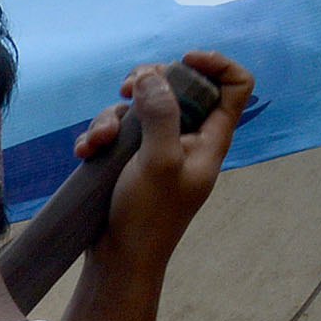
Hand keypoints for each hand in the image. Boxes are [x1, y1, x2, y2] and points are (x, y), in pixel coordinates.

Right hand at [72, 50, 252, 267]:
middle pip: (179, 87)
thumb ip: (161, 115)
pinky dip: (99, 135)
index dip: (215, 65)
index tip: (183, 61)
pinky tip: (85, 151)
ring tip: (96, 141)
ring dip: (112, 116)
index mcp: (211, 138)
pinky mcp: (129, 159)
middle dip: (150, 83)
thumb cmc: (148, 216)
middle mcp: (188, 138)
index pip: (235, 85)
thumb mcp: (158, 160)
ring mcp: (157, 148)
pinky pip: (117, 130)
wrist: (118, 259)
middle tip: (127, 88)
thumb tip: (152, 76)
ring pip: (140, 108)